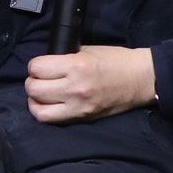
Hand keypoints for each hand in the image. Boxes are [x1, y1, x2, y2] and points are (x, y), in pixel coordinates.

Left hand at [25, 46, 155, 123]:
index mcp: (76, 65)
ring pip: (38, 109)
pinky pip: (51, 120)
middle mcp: (75, 87)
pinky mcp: (81, 118)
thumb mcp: (87, 51)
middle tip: (40, 79)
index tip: (41, 66)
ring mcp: (78, 106)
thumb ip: (64, 58)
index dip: (35, 66)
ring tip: (42, 94)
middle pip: (33, 89)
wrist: (140, 80)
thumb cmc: (115, 61)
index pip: (37, 68)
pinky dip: (44, 112)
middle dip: (32, 82)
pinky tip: (48, 105)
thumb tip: (44, 65)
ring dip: (35, 100)